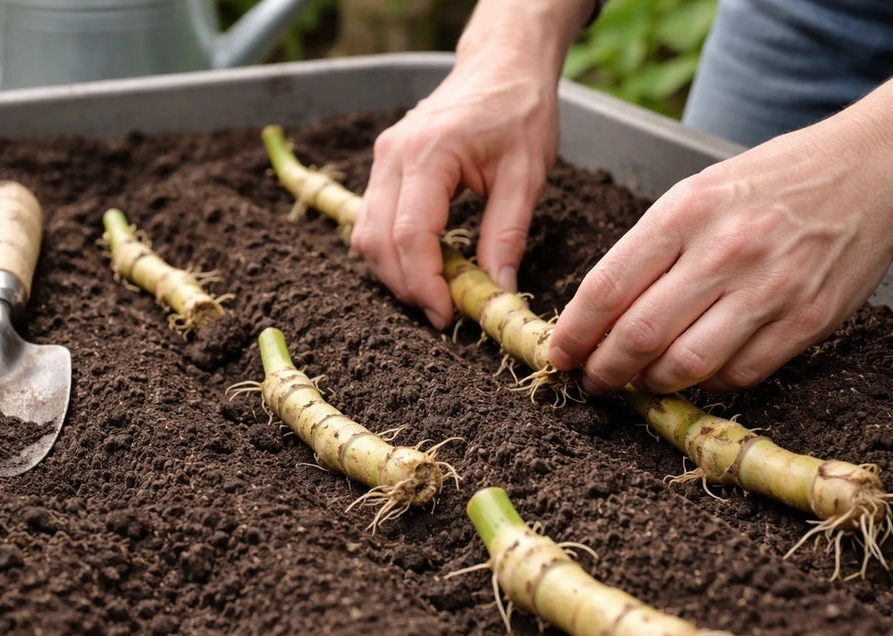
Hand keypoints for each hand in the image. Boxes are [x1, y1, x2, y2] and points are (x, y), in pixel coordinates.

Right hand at [350, 45, 558, 329]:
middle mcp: (393, 155)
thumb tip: (497, 294)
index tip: (447, 314)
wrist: (502, 64)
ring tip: (435, 292)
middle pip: (378, 241)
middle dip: (406, 286)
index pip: (412, 235)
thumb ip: (507, 235)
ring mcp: (382, 159)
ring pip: (366, 234)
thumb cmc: (519, 111)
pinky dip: (390, 251)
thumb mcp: (526, 176)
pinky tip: (423, 264)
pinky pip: (370, 220)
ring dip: (394, 272)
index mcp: (430, 153)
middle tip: (443, 312)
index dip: (424, 283)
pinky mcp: (383, 166)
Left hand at [548, 104, 892, 395]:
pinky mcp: (804, 322)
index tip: (561, 354)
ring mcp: (767, 290)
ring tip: (639, 380)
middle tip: (593, 380)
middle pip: (639, 336)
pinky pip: (738, 375)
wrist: (868, 172)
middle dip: (604, 370)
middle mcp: (723, 252)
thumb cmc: (769, 183)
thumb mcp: (695, 194)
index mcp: (684, 213)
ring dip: (650, 384)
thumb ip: (647, 251)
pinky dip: (706, 383)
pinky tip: (695, 371)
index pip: (607, 288)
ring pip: (685, 365)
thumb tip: (598, 314)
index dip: (575, 333)